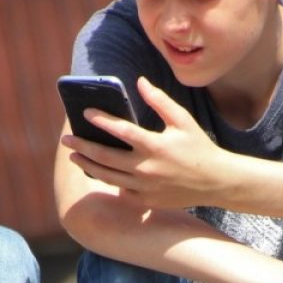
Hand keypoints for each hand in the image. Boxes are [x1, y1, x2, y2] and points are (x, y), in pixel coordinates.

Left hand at [60, 76, 231, 208]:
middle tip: (66, 139)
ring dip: (87, 166)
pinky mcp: (146, 201)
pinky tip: (97, 172)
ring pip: (107, 176)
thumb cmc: (198, 147)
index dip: (102, 120)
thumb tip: (139, 82)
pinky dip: (107, 181)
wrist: (215, 182)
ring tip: (74, 156)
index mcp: (156, 146)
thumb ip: (160, 101)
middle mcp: (147, 168)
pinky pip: (120, 191)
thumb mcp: (183, 120)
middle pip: (105, 157)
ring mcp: (145, 187)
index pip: (121, 131)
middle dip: (82, 146)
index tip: (85, 113)